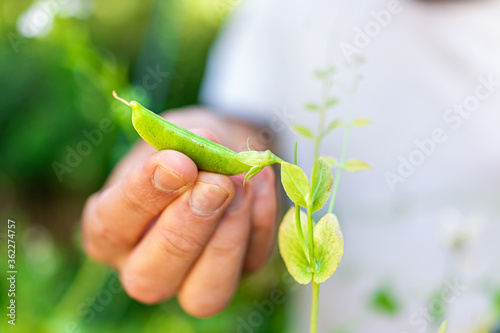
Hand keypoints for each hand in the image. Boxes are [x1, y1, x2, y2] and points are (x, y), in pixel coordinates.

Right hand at [81, 109, 277, 316]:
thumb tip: (207, 146)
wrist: (218, 154)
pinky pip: (253, 262)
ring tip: (240, 184)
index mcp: (109, 232)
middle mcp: (143, 267)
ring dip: (227, 238)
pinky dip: (261, 220)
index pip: (110, 227)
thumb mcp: (174, 135)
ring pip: (205, 294)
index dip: (143, 196)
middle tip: (215, 183)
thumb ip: (183, 145)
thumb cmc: (183, 149)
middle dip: (187, 229)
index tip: (178, 162)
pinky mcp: (239, 273)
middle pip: (151, 279)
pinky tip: (259, 181)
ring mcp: (192, 280)